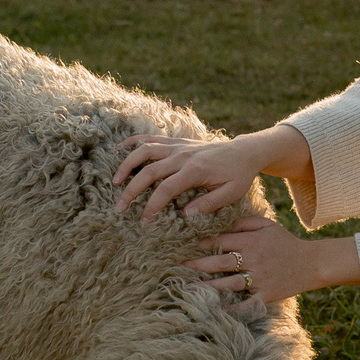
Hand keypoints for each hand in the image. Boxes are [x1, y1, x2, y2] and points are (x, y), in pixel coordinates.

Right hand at [113, 124, 310, 221]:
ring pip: (145, 150)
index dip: (151, 206)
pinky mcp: (177, 141)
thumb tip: (185, 215)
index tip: (143, 221)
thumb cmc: (238, 175)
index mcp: (194, 170)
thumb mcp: (230, 193)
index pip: (165, 189)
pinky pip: (152, 138)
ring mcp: (178, 146)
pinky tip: (120, 148)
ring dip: (127, 164)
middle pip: (149, 171)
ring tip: (115, 181)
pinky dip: (134, 141)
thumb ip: (208, 204)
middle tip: (120, 208)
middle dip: (131, 190)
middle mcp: (182, 155)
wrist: (244, 151)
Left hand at [186, 214, 359, 310]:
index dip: (203, 243)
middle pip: (220, 262)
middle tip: (178, 267)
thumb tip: (222, 221)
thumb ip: (245, 222)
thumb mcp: (268, 225)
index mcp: (252, 241)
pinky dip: (232, 309)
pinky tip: (216, 311)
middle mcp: (253, 259)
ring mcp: (259, 278)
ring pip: (229, 282)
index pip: (222, 241)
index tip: (186, 245)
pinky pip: (246, 304)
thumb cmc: (286, 243)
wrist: (312, 263)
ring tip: (189, 289)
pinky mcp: (265, 295)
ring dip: (208, 286)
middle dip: (198, 264)